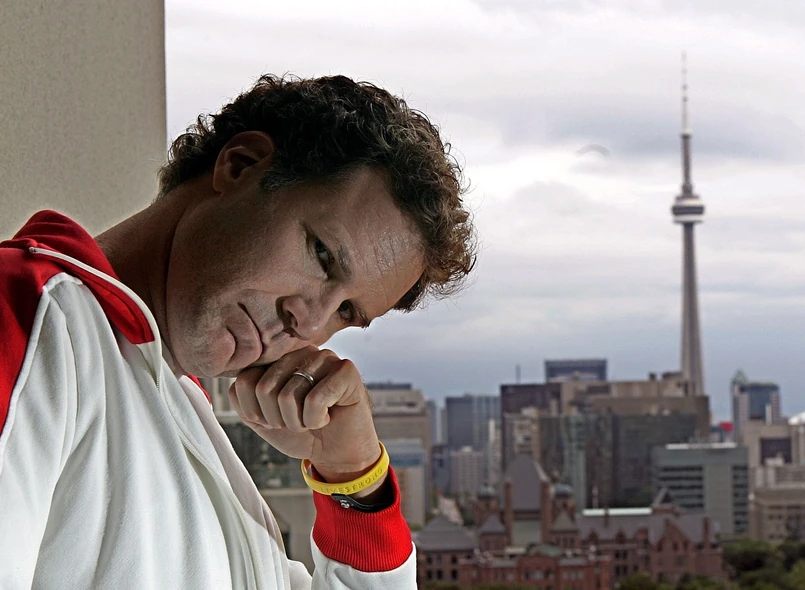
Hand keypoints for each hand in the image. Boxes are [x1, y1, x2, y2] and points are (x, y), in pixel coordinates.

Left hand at [228, 346, 382, 489]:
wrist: (336, 453)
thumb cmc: (301, 432)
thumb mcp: (261, 418)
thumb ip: (242, 398)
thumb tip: (235, 381)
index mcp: (278, 359)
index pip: (245, 380)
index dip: (257, 412)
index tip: (276, 418)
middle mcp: (300, 352)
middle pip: (265, 388)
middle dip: (279, 418)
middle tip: (298, 421)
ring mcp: (325, 358)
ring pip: (289, 396)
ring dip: (299, 422)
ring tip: (314, 419)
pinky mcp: (346, 370)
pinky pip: (315, 400)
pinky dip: (317, 420)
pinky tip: (329, 416)